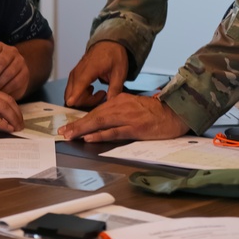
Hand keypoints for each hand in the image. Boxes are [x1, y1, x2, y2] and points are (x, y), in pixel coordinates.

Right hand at [0, 83, 23, 131]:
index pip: (5, 96)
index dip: (15, 107)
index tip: (18, 116)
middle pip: (8, 102)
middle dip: (17, 114)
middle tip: (21, 124)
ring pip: (3, 108)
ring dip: (12, 119)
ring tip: (17, 128)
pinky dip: (2, 124)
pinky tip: (7, 129)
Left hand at [57, 94, 189, 141]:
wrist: (176, 112)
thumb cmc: (156, 113)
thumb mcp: (135, 107)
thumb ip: (120, 112)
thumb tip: (103, 122)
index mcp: (121, 100)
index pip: (97, 111)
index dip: (81, 119)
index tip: (69, 126)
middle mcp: (122, 105)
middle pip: (95, 116)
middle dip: (77, 124)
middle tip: (63, 132)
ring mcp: (128, 117)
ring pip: (101, 122)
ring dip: (83, 129)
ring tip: (70, 135)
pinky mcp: (136, 127)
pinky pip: (115, 131)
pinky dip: (101, 135)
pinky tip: (90, 138)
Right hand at [63, 41, 128, 107]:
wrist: (108, 44)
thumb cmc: (114, 56)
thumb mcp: (120, 72)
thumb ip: (115, 88)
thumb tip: (111, 103)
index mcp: (90, 68)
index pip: (80, 84)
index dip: (75, 95)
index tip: (70, 104)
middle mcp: (78, 71)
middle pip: (73, 93)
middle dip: (86, 102)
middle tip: (103, 96)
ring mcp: (74, 73)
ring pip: (71, 94)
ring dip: (84, 99)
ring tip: (100, 93)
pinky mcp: (74, 75)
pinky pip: (72, 90)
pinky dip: (81, 94)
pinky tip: (92, 89)